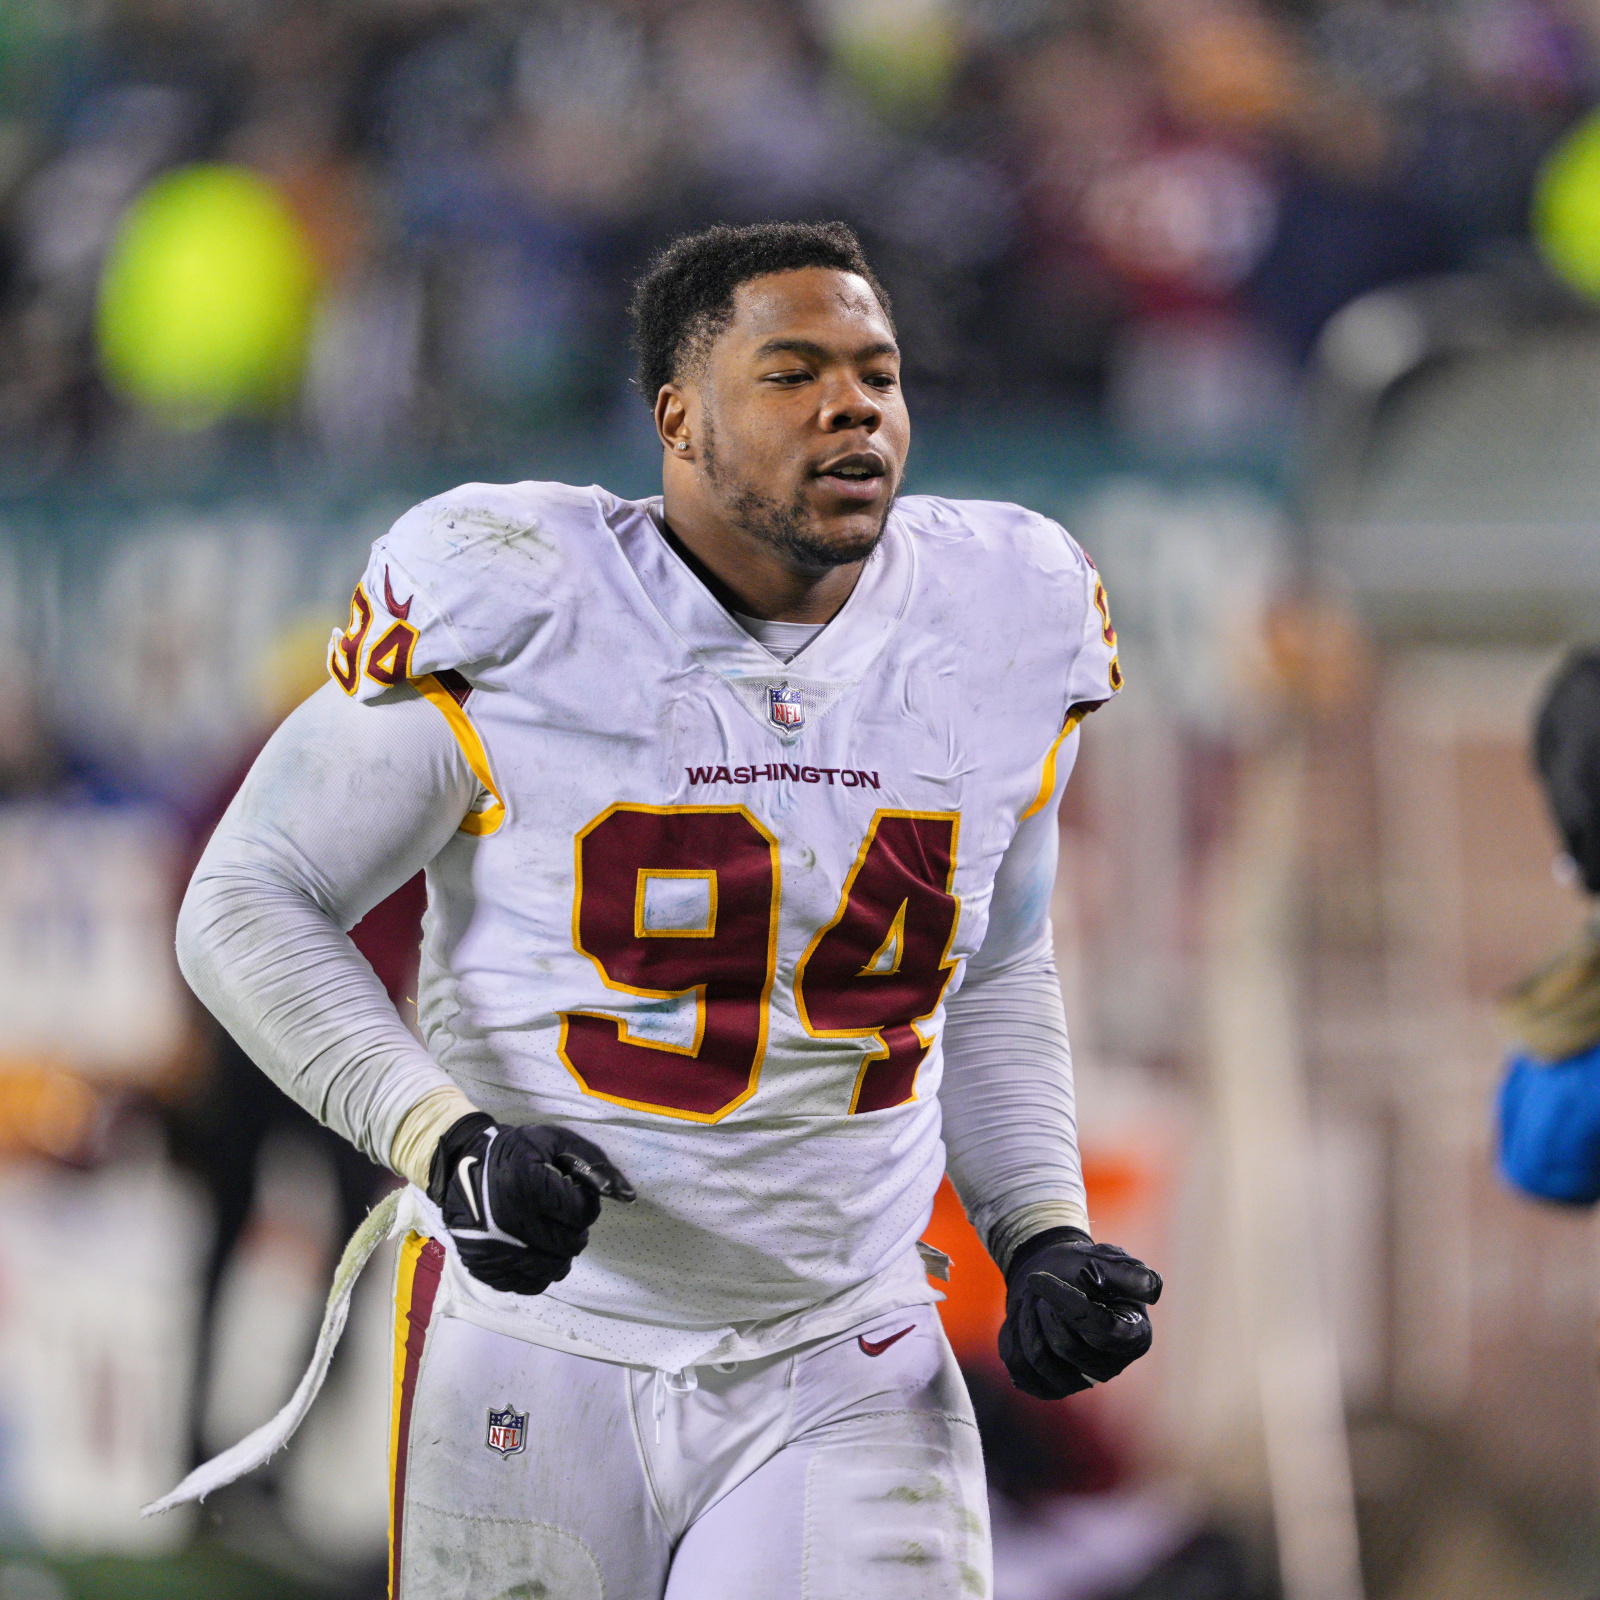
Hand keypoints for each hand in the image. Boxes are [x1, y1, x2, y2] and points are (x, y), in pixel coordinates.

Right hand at [427, 1113, 633, 1295]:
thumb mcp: (555, 1142)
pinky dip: (538, 1270)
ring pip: (554, 1269)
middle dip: (574, 1228)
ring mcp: (493, 1249)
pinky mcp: (484, 1267)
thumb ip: (595, 1164)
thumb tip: (629, 1196)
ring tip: (546, 1229)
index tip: (571, 1193)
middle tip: (560, 1213)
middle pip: (571, 1244)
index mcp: (527, 1185)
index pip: (583, 1213)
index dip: (585, 1203)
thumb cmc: (515, 1152)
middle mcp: (508, 1221)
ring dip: (559, 1251)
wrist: (460, 1165)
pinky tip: (531, 1247)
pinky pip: (530, 1284)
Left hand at [998, 1227, 1160, 1398]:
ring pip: (1040, 1358)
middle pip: (1066, 1346)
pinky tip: (1023, 1321)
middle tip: (1040, 1285)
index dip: (1067, 1303)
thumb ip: (1129, 1274)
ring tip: (1034, 1300)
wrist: (1050, 1276)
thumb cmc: (1083, 1268)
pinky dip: (1014, 1338)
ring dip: (1026, 1320)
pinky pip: (1020, 1370)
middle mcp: (1111, 1365)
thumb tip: (1152, 1291)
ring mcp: (1081, 1381)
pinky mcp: (1051, 1387)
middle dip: (1044, 1309)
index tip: (1039, 1278)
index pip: (1101, 1329)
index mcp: (1135, 1336)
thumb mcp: (1105, 1260)